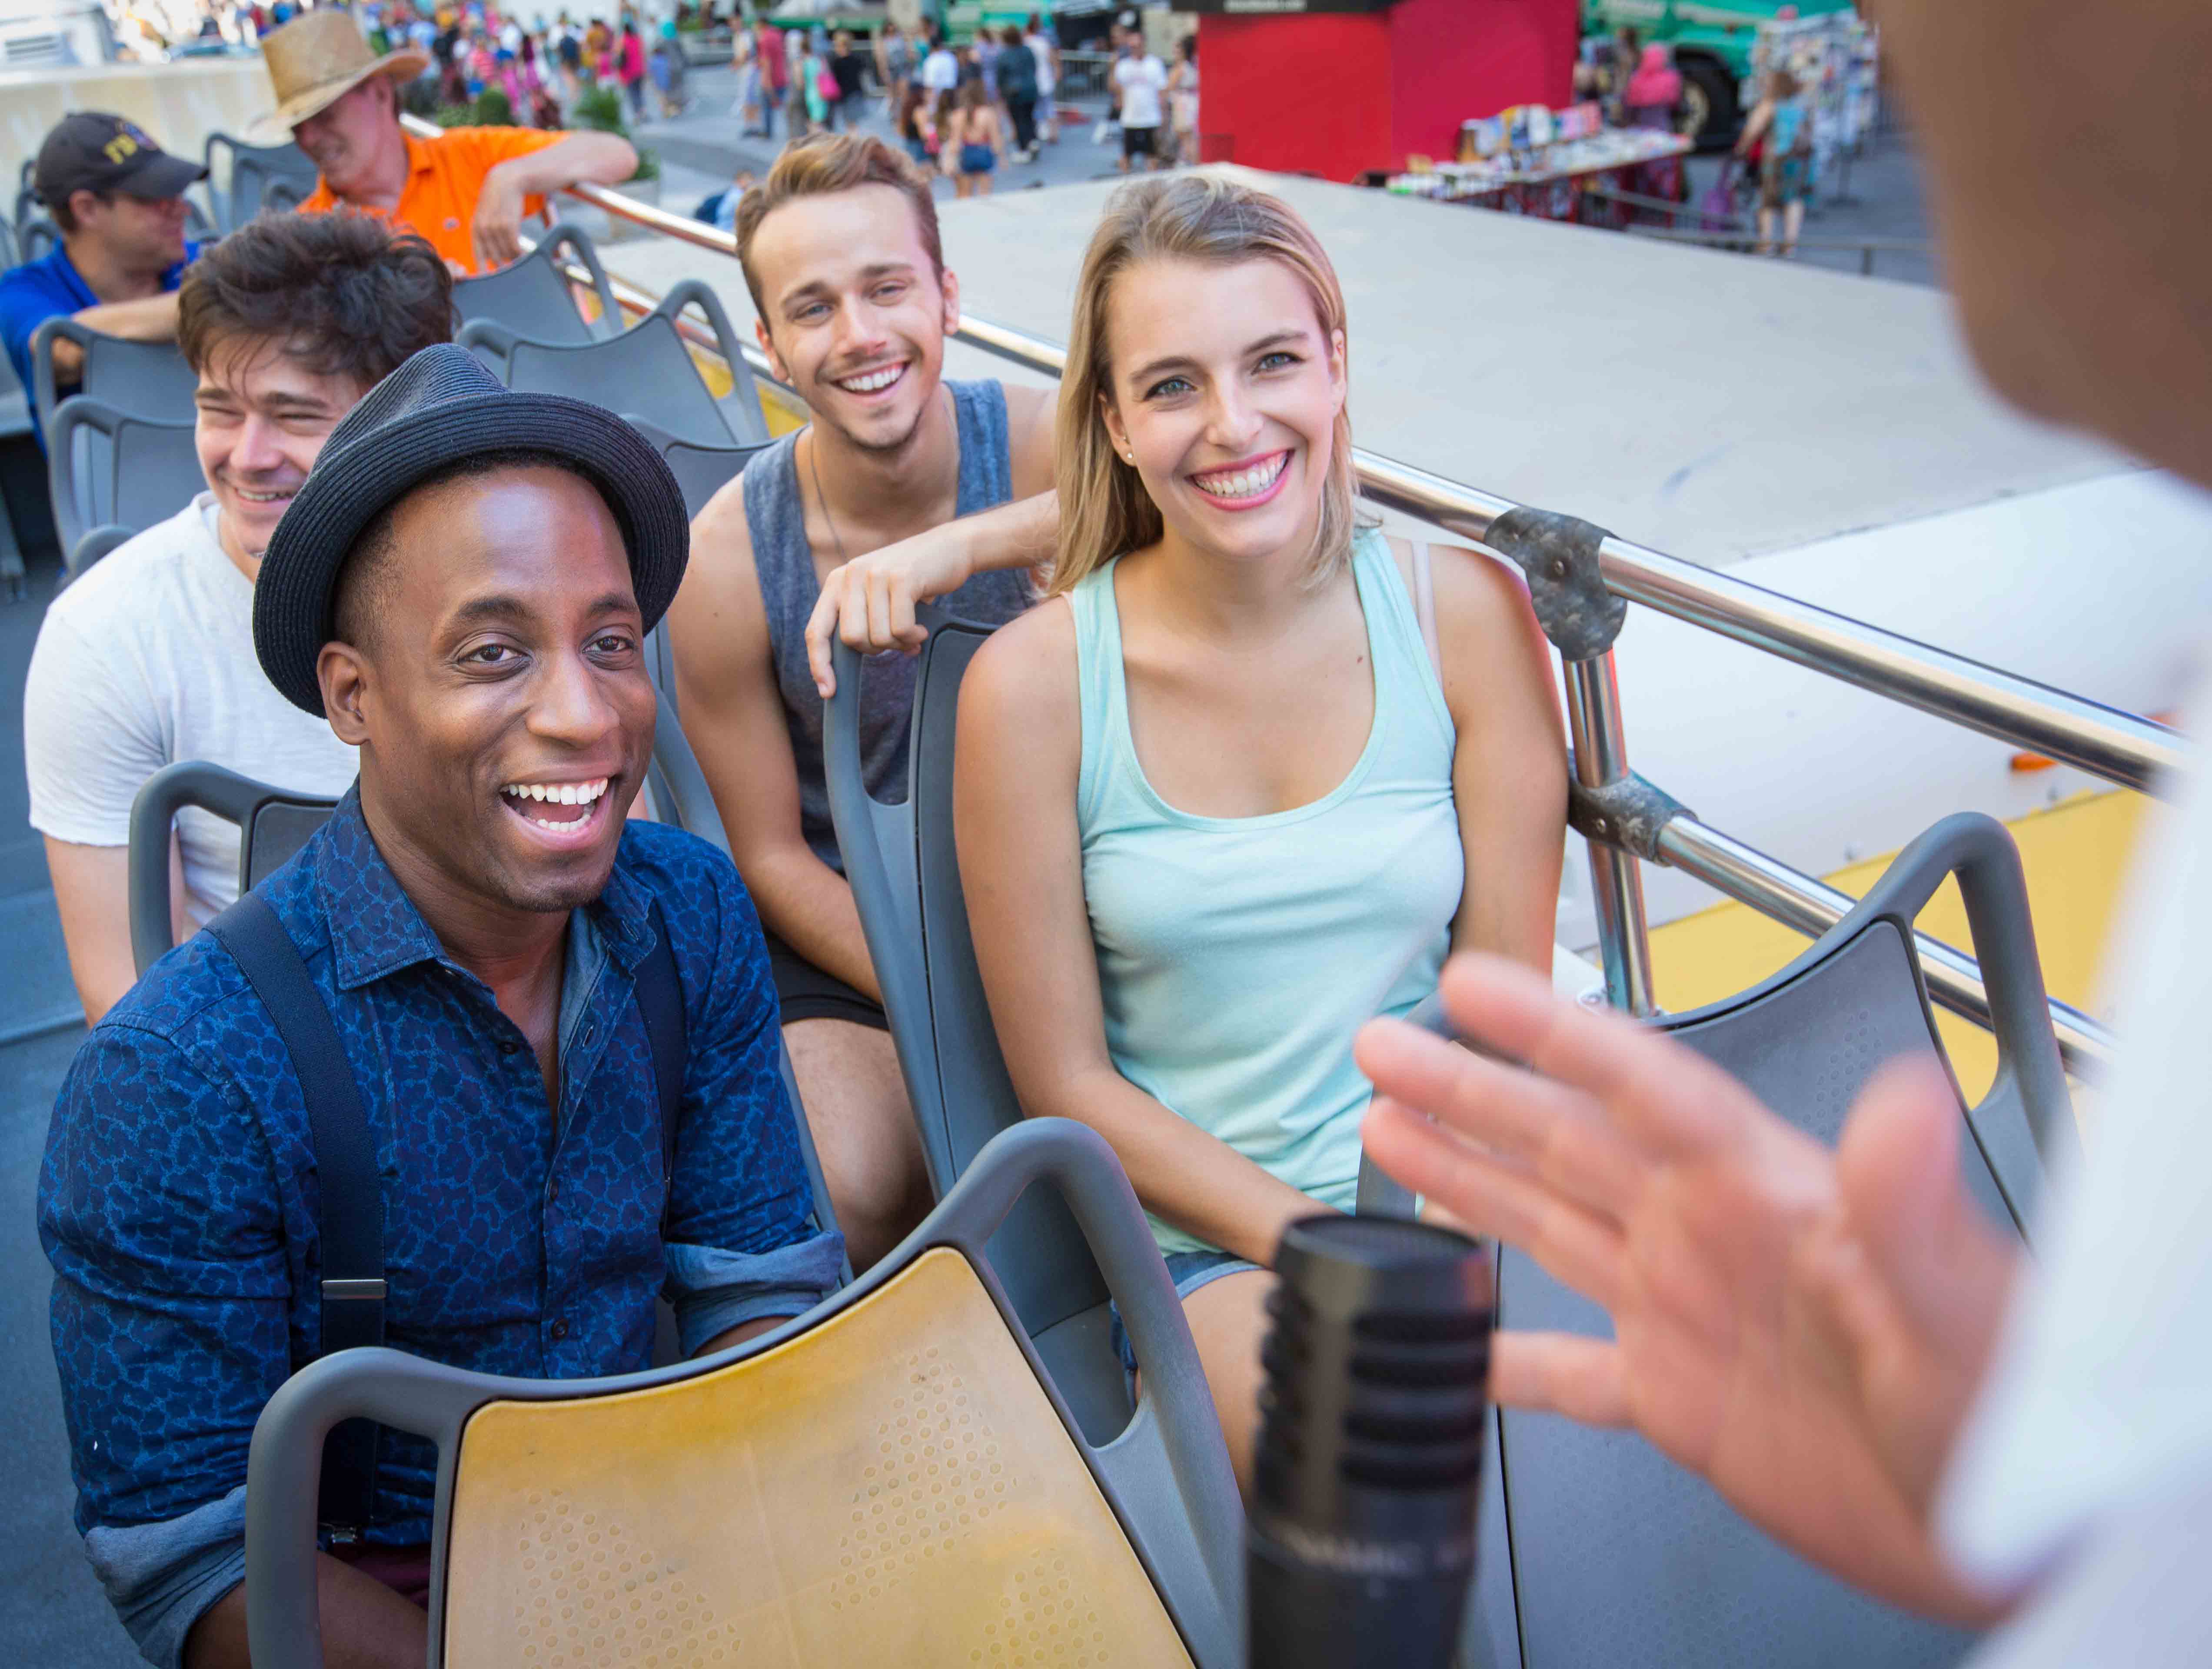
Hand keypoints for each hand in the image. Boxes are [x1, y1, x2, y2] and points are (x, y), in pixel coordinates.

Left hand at [470, 165, 527, 271]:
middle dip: (504, 267)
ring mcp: (495, 228)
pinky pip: (515, 248)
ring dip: (515, 259)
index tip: (489, 282)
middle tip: (512, 275)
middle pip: (496, 258)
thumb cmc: (498, 200)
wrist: (506, 181)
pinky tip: (526, 255)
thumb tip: (493, 257)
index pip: (479, 256)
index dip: (484, 271)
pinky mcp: (508, 226)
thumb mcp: (486, 215)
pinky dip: (521, 254)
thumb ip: (486, 234)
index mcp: (475, 229)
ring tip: (521, 261)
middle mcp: (483, 230)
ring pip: (507, 254)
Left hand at [804, 524, 975, 696]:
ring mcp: (875, 574)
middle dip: (876, 649)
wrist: (952, 547)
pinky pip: (901, 629)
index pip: (816, 630)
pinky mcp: (901, 578)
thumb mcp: (877, 597)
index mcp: (838, 582)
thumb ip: (861, 624)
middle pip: (851, 639)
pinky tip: (922, 627)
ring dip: (900, 643)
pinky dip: (914, 636)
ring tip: (913, 629)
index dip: (819, 664)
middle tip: (896, 639)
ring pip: (878, 637)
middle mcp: (851, 574)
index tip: (827, 691)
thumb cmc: (915, 580)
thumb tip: (847, 671)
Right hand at [1353, 953, 2022, 1624]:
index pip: (1643, 1089)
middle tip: (1386, 1046)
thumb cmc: (2011, 1407)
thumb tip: (1900, 1102)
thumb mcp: (1956, 1304)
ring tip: (1386, 1131)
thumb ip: (1911, 1207)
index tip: (1476, 984)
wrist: (2015, 1532)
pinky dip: (1505, 1356)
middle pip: (1567, 1141)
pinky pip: (1568, 1369)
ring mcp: (1687, 1312)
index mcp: (1764, 1194)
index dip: (1554, 1033)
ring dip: (1468, 1179)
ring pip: (1551, 1224)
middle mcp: (1709, 1236)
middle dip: (1471, 1089)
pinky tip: (1451, 1338)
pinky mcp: (1679, 1399)